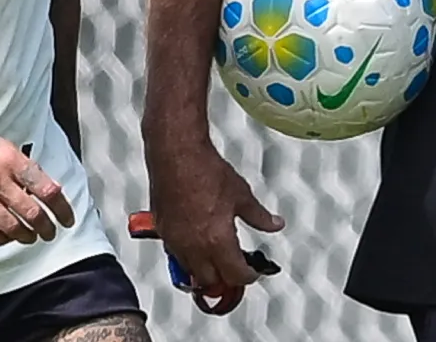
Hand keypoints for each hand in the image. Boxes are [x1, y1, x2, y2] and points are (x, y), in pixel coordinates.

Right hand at [0, 115, 76, 244]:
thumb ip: (24, 168)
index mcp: (11, 159)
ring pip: (11, 226)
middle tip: (50, 232)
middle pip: (31, 213)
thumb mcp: (3, 146)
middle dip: (46, 227)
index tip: (67, 219)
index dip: (62, 208)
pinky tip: (8, 237)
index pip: (46, 189)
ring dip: (26, 236)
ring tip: (31, 237)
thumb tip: (48, 190)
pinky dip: (2, 238)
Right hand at [147, 138, 283, 290]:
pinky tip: (197, 241)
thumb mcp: (242, 195)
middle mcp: (193, 246)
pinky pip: (175, 254)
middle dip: (224, 279)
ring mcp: (175, 241)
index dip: (248, 276)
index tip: (253, 272)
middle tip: (235, 269)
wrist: (176, 154)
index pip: (235, 275)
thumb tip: (273, 224)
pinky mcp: (162, 231)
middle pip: (210, 280)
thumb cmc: (205, 170)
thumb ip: (259, 216)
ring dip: (204, 269)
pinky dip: (188, 255)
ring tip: (217, 258)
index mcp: (217, 241)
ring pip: (190, 271)